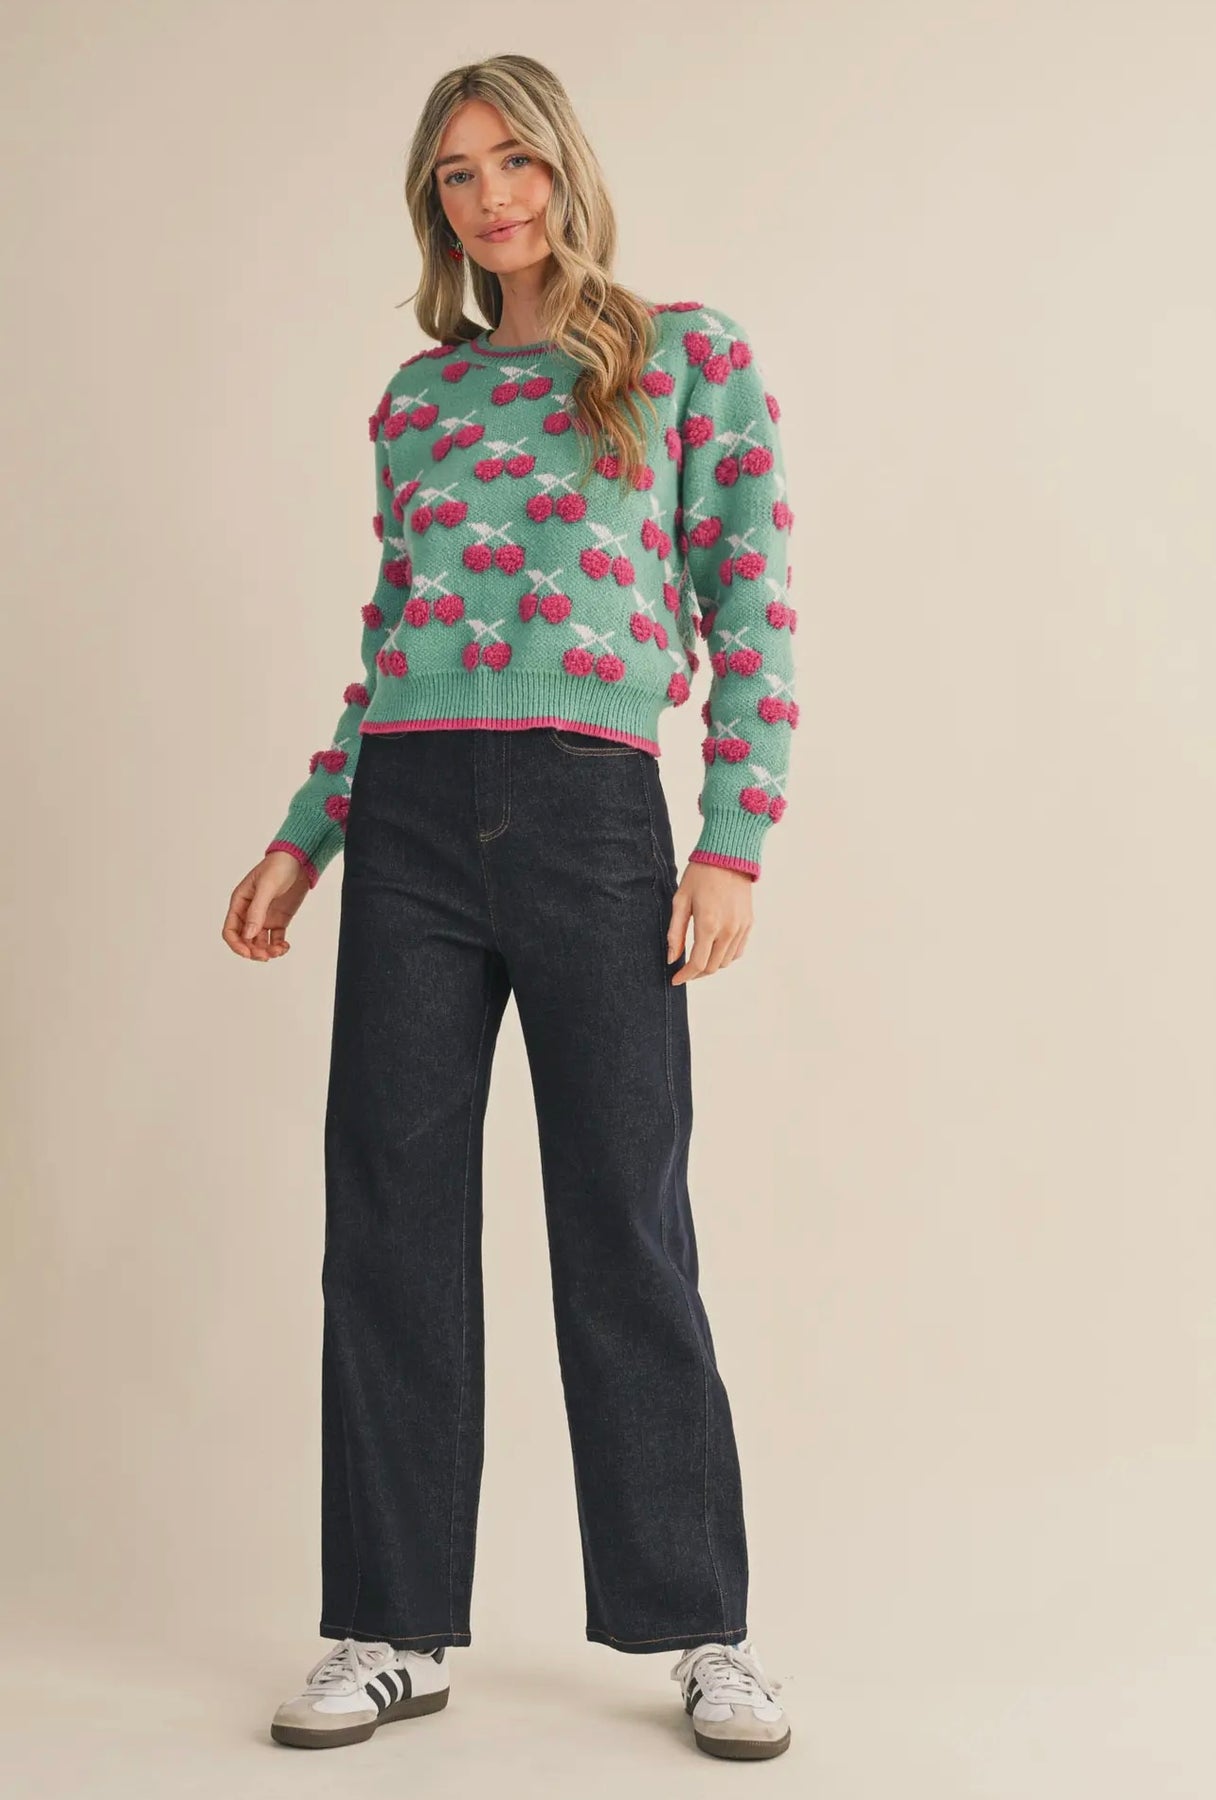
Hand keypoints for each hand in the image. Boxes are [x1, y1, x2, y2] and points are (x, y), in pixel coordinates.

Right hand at [222, 852, 311, 960]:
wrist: (299, 860)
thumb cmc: (278, 867)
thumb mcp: (266, 887)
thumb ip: (257, 911)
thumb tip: (248, 935)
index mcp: (240, 902)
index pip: (231, 930)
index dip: (237, 944)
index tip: (248, 953)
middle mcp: (249, 912)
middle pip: (245, 940)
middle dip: (254, 951)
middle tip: (266, 956)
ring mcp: (264, 917)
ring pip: (259, 942)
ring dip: (267, 951)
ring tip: (279, 950)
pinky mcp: (278, 919)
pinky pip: (274, 939)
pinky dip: (278, 946)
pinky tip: (285, 947)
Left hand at [665, 861, 753, 984]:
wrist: (728, 856)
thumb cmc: (700, 875)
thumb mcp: (680, 901)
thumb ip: (675, 932)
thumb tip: (672, 958)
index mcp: (708, 925)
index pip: (697, 964)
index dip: (685, 976)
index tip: (675, 979)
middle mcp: (728, 930)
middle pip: (713, 967)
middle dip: (696, 974)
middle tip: (684, 971)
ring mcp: (741, 928)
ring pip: (726, 962)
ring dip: (711, 966)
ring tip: (698, 959)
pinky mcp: (749, 923)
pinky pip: (738, 951)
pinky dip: (726, 956)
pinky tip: (715, 950)